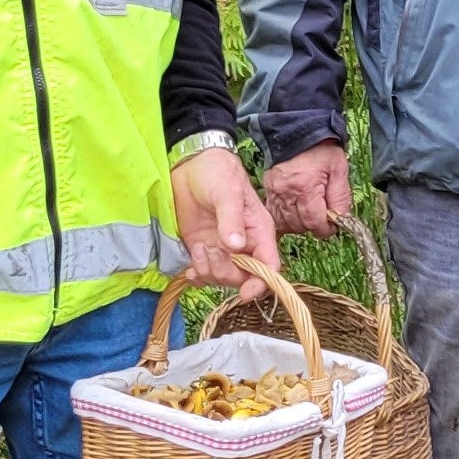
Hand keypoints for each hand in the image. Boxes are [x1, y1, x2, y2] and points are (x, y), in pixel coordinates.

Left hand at [172, 146, 278, 288]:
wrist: (190, 165)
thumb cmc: (217, 172)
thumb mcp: (227, 191)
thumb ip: (232, 219)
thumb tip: (236, 245)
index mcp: (259, 231)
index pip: (269, 265)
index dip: (261, 282)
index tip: (245, 293)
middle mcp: (244, 244)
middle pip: (243, 276)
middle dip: (225, 273)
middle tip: (208, 252)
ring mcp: (223, 249)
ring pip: (223, 278)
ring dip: (209, 272)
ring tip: (199, 250)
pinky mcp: (203, 249)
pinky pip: (204, 274)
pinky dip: (197, 277)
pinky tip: (189, 270)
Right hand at [262, 141, 354, 237]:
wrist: (297, 133)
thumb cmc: (320, 150)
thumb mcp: (339, 169)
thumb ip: (341, 197)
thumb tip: (341, 219)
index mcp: (306, 187)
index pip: (315, 223)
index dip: (326, 228)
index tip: (333, 225)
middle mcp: (286, 193)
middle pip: (299, 226)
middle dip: (314, 225)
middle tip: (323, 216)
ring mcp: (274, 193)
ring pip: (285, 225)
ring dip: (298, 225)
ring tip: (309, 213)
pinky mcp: (267, 191)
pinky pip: (273, 216)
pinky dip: (284, 219)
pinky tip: (294, 214)